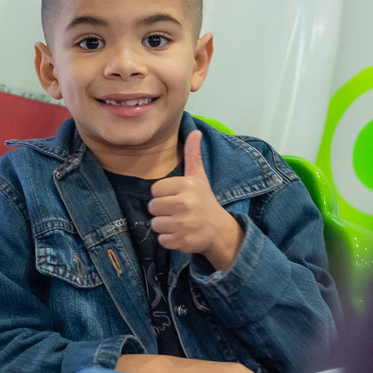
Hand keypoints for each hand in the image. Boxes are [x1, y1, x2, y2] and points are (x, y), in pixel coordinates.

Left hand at [149, 130, 244, 270]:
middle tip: (178, 211)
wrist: (219, 230)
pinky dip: (169, 240)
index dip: (163, 195)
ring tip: (179, 223)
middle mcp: (185, 204)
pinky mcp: (182, 241)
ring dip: (164, 226)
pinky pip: (161, 240)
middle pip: (153, 207)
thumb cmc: (204, 201)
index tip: (177, 197)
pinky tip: (181, 234)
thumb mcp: (199, 177)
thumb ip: (193, 155)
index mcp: (187, 186)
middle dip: (162, 211)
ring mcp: (184, 224)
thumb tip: (195, 131)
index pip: (155, 190)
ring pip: (155, 224)